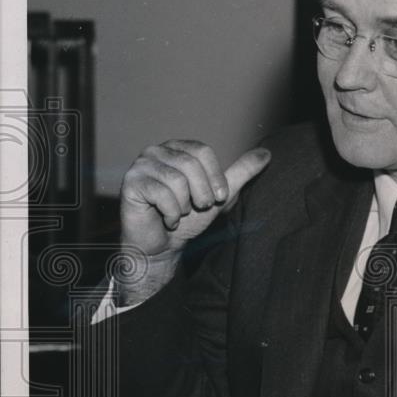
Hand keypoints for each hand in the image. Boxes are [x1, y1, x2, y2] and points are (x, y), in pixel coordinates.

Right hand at [119, 140, 269, 301]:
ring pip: (176, 180)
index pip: (202, 151)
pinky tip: (166, 220)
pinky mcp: (130, 183)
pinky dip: (170, 214)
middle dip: (201, 194)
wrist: (162, 247)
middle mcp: (156, 151)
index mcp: (178, 148)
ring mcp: (141, 165)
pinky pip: (161, 194)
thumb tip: (266, 154)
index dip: (215, 177)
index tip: (218, 197)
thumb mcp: (220, 195)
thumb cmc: (189, 219)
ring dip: (184, 206)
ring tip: (179, 213)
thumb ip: (240, 173)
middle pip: (190, 164)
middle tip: (196, 208)